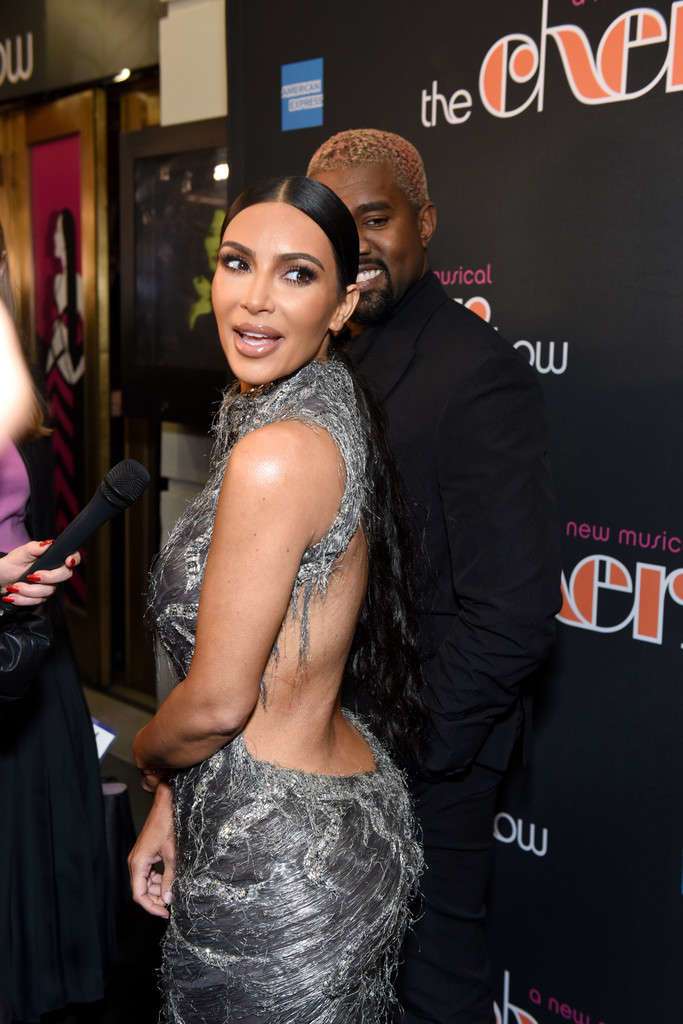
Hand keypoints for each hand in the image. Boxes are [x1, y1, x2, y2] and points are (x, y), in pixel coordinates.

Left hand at [0, 541, 80, 605]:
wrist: (0, 579)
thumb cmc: (11, 564)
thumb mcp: (21, 553)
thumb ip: (35, 547)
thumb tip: (48, 543)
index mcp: (52, 558)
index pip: (72, 557)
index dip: (74, 559)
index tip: (68, 562)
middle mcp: (54, 571)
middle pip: (65, 575)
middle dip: (48, 577)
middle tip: (31, 576)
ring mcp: (49, 586)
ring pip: (49, 591)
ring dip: (28, 590)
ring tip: (14, 586)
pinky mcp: (41, 598)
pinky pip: (38, 601)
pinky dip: (23, 599)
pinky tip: (13, 595)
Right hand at [128, 782, 175, 919]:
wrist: (166, 805)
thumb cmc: (168, 825)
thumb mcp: (172, 854)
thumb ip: (170, 878)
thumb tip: (169, 899)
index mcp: (138, 863)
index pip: (139, 894)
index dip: (151, 907)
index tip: (165, 913)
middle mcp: (135, 862)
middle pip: (140, 890)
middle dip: (155, 899)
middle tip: (171, 904)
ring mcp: (139, 858)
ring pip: (145, 882)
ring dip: (157, 889)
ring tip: (172, 892)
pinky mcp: (145, 854)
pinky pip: (148, 873)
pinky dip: (157, 879)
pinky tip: (169, 880)